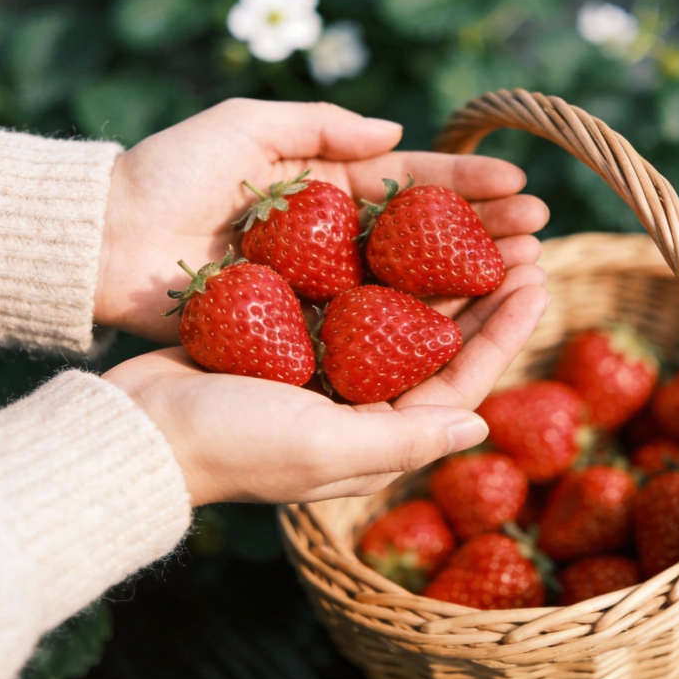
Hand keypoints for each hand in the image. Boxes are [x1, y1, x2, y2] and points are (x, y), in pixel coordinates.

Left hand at [95, 99, 548, 342]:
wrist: (109, 242)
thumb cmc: (171, 175)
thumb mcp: (245, 125)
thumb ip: (320, 125)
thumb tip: (397, 131)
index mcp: (327, 187)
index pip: (412, 183)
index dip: (466, 182)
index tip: (520, 184)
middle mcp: (336, 239)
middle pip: (424, 236)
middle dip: (484, 231)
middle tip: (540, 235)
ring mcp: (325, 285)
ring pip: (408, 283)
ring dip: (467, 279)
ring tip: (524, 276)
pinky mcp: (304, 325)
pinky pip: (370, 325)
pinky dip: (415, 324)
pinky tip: (463, 324)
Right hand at [103, 272, 548, 506]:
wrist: (141, 425)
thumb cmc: (231, 443)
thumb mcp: (324, 448)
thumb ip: (403, 439)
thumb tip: (476, 425)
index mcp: (378, 431)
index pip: (460, 381)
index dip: (503, 333)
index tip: (537, 283)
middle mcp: (362, 399)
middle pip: (439, 341)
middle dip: (483, 294)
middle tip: (522, 244)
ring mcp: (330, 366)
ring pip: (403, 313)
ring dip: (441, 272)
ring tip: (481, 230)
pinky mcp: (296, 337)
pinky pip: (357, 296)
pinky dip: (383, 266)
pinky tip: (406, 232)